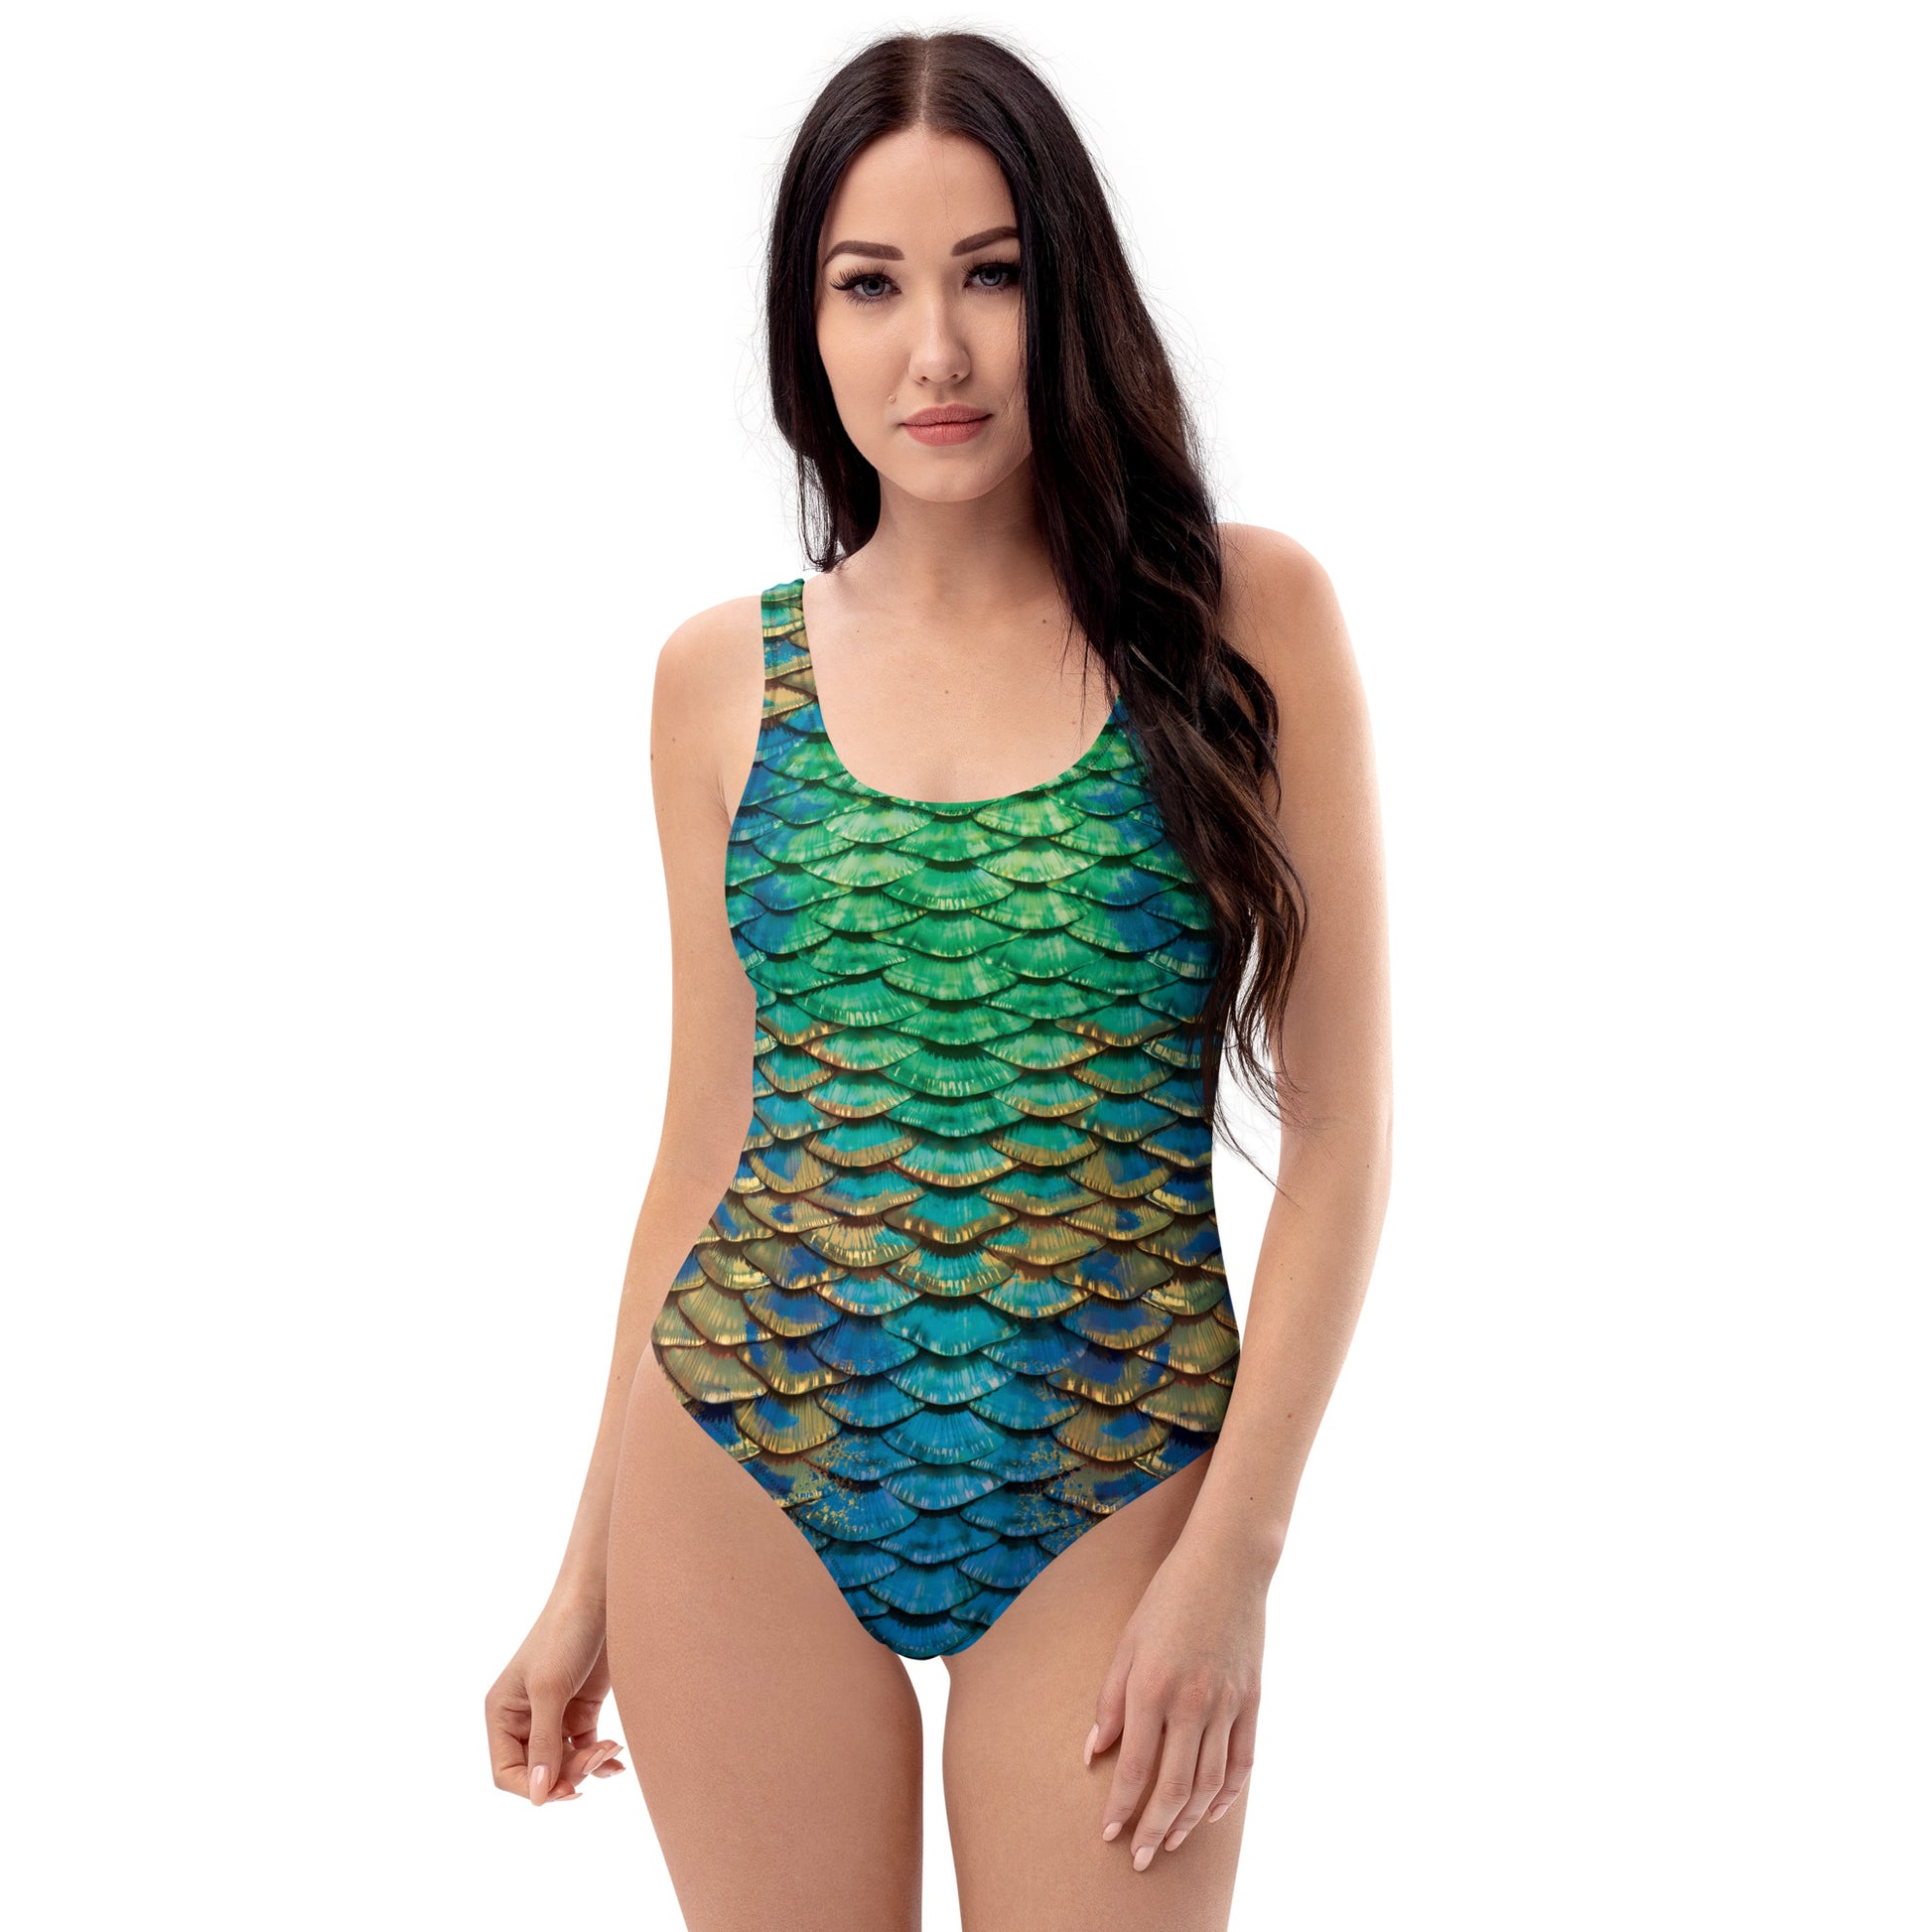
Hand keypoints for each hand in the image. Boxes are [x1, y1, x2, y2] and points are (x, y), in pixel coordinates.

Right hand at [485, 1593, 628, 1804]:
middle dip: (567, 1773)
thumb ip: (544, 1744)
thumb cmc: (564, 1634)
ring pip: (565, 1764)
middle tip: (595, 1757)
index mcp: (502, 1714)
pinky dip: (600, 1758)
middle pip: (539, 1771)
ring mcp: (554, 1716)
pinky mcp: (581, 1709)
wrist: (600, 1597)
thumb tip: (538, 1796)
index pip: (506, 1772)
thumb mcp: (549, 1689)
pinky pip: (585, 1749)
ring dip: (587, 1765)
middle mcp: (524, 1719)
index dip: (532, 1787)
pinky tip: (616, 1759)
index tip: (566, 1789)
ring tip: (611, 1749)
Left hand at [1084, 1535, 1265, 1867]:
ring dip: (1188, 1821)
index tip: (1109, 1834)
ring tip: (1170, 1841)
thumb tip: (1093, 1752)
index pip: (1133, 1767)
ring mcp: (1227, 1704)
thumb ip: (1109, 1700)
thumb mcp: (1126, 1642)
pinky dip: (1227, 1795)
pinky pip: (1242, 1763)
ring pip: (1209, 1784)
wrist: (1226, 1565)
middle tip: (1141, 1859)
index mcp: (1151, 1686)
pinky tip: (1210, 1813)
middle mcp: (1190, 1702)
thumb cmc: (1167, 1598)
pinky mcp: (1253, 1702)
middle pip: (1173, 1787)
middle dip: (1153, 1830)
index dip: (1120, 1807)